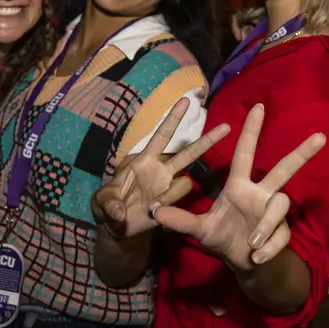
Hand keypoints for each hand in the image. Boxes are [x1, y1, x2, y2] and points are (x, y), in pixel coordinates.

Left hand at [92, 98, 228, 240]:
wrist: (114, 226)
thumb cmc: (106, 205)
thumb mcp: (101, 202)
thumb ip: (109, 204)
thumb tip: (120, 213)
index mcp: (144, 161)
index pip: (161, 136)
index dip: (172, 119)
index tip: (184, 101)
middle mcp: (160, 171)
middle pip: (188, 153)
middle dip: (206, 140)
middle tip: (226, 127)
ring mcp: (167, 188)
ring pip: (186, 181)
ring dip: (170, 193)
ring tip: (150, 206)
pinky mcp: (170, 205)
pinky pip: (177, 201)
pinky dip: (166, 206)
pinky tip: (151, 212)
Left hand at [152, 104, 326, 270]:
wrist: (240, 263)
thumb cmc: (221, 238)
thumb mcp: (198, 230)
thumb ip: (179, 221)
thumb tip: (154, 212)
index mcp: (239, 187)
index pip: (245, 154)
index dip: (251, 131)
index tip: (258, 106)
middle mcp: (260, 194)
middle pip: (284, 169)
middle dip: (301, 154)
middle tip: (320, 137)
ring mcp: (272, 213)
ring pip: (280, 206)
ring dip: (266, 225)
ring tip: (252, 243)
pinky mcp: (281, 233)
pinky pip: (279, 236)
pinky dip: (268, 247)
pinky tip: (256, 256)